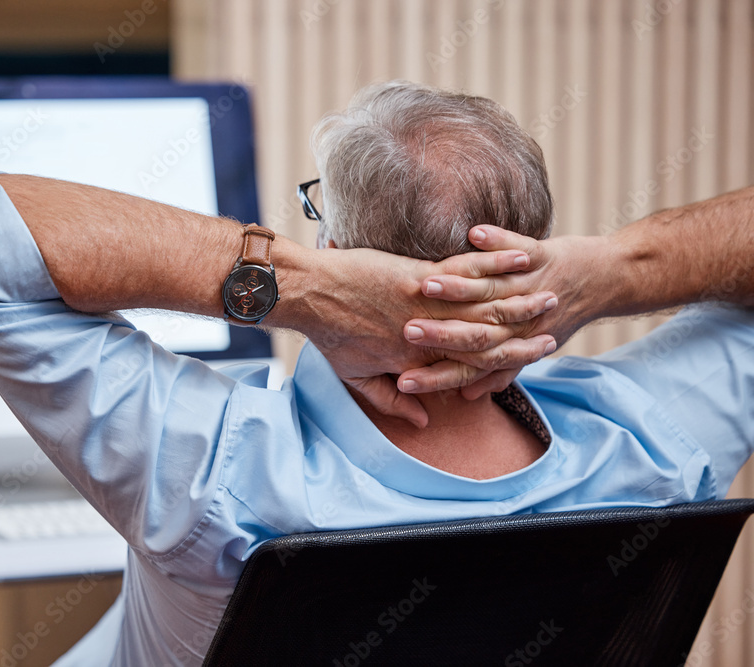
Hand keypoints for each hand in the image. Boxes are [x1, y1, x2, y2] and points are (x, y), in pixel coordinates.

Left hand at [296, 243, 558, 426]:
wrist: (307, 294)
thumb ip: (389, 400)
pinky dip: (496, 263)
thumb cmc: (328, 333)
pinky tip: (521, 256)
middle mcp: (428, 336)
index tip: (532, 356)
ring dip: (520, 299)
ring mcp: (425, 306)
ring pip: (484, 306)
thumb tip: (422, 417)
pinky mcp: (418, 276)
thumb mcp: (355, 376)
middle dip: (524, 332)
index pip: (471, 366)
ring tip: (550, 292)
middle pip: (487, 338)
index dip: (505, 363)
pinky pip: (466, 271)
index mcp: (415, 361)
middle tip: (554, 326)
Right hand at [396, 225, 608, 398]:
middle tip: (407, 333)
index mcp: (509, 344)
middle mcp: (519, 321)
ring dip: (458, 288)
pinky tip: (475, 234)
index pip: (466, 367)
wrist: (601, 282)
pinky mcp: (541, 256)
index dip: (435, 376)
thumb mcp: (525, 351)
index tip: (403, 382)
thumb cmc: (555, 318)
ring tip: (427, 285)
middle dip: (439, 334)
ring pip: (490, 290)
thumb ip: (494, 374)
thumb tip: (466, 395)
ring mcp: (529, 287)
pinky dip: (498, 242)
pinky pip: (517, 247)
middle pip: (473, 333)